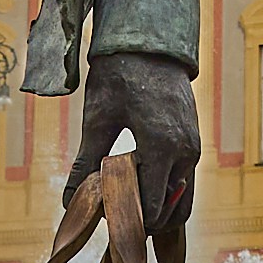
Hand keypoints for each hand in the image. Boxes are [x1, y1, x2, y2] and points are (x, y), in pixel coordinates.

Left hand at [65, 51, 199, 242]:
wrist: (149, 45)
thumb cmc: (119, 77)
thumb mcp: (97, 121)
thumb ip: (85, 164)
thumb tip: (68, 202)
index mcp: (163, 148)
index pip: (152, 209)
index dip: (127, 217)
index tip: (104, 208)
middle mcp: (186, 152)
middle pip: (168, 210)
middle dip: (141, 216)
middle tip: (112, 205)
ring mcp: (194, 148)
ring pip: (180, 199)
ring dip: (156, 205)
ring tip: (125, 195)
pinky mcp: (194, 143)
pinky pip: (184, 182)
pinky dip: (165, 191)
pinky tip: (139, 181)